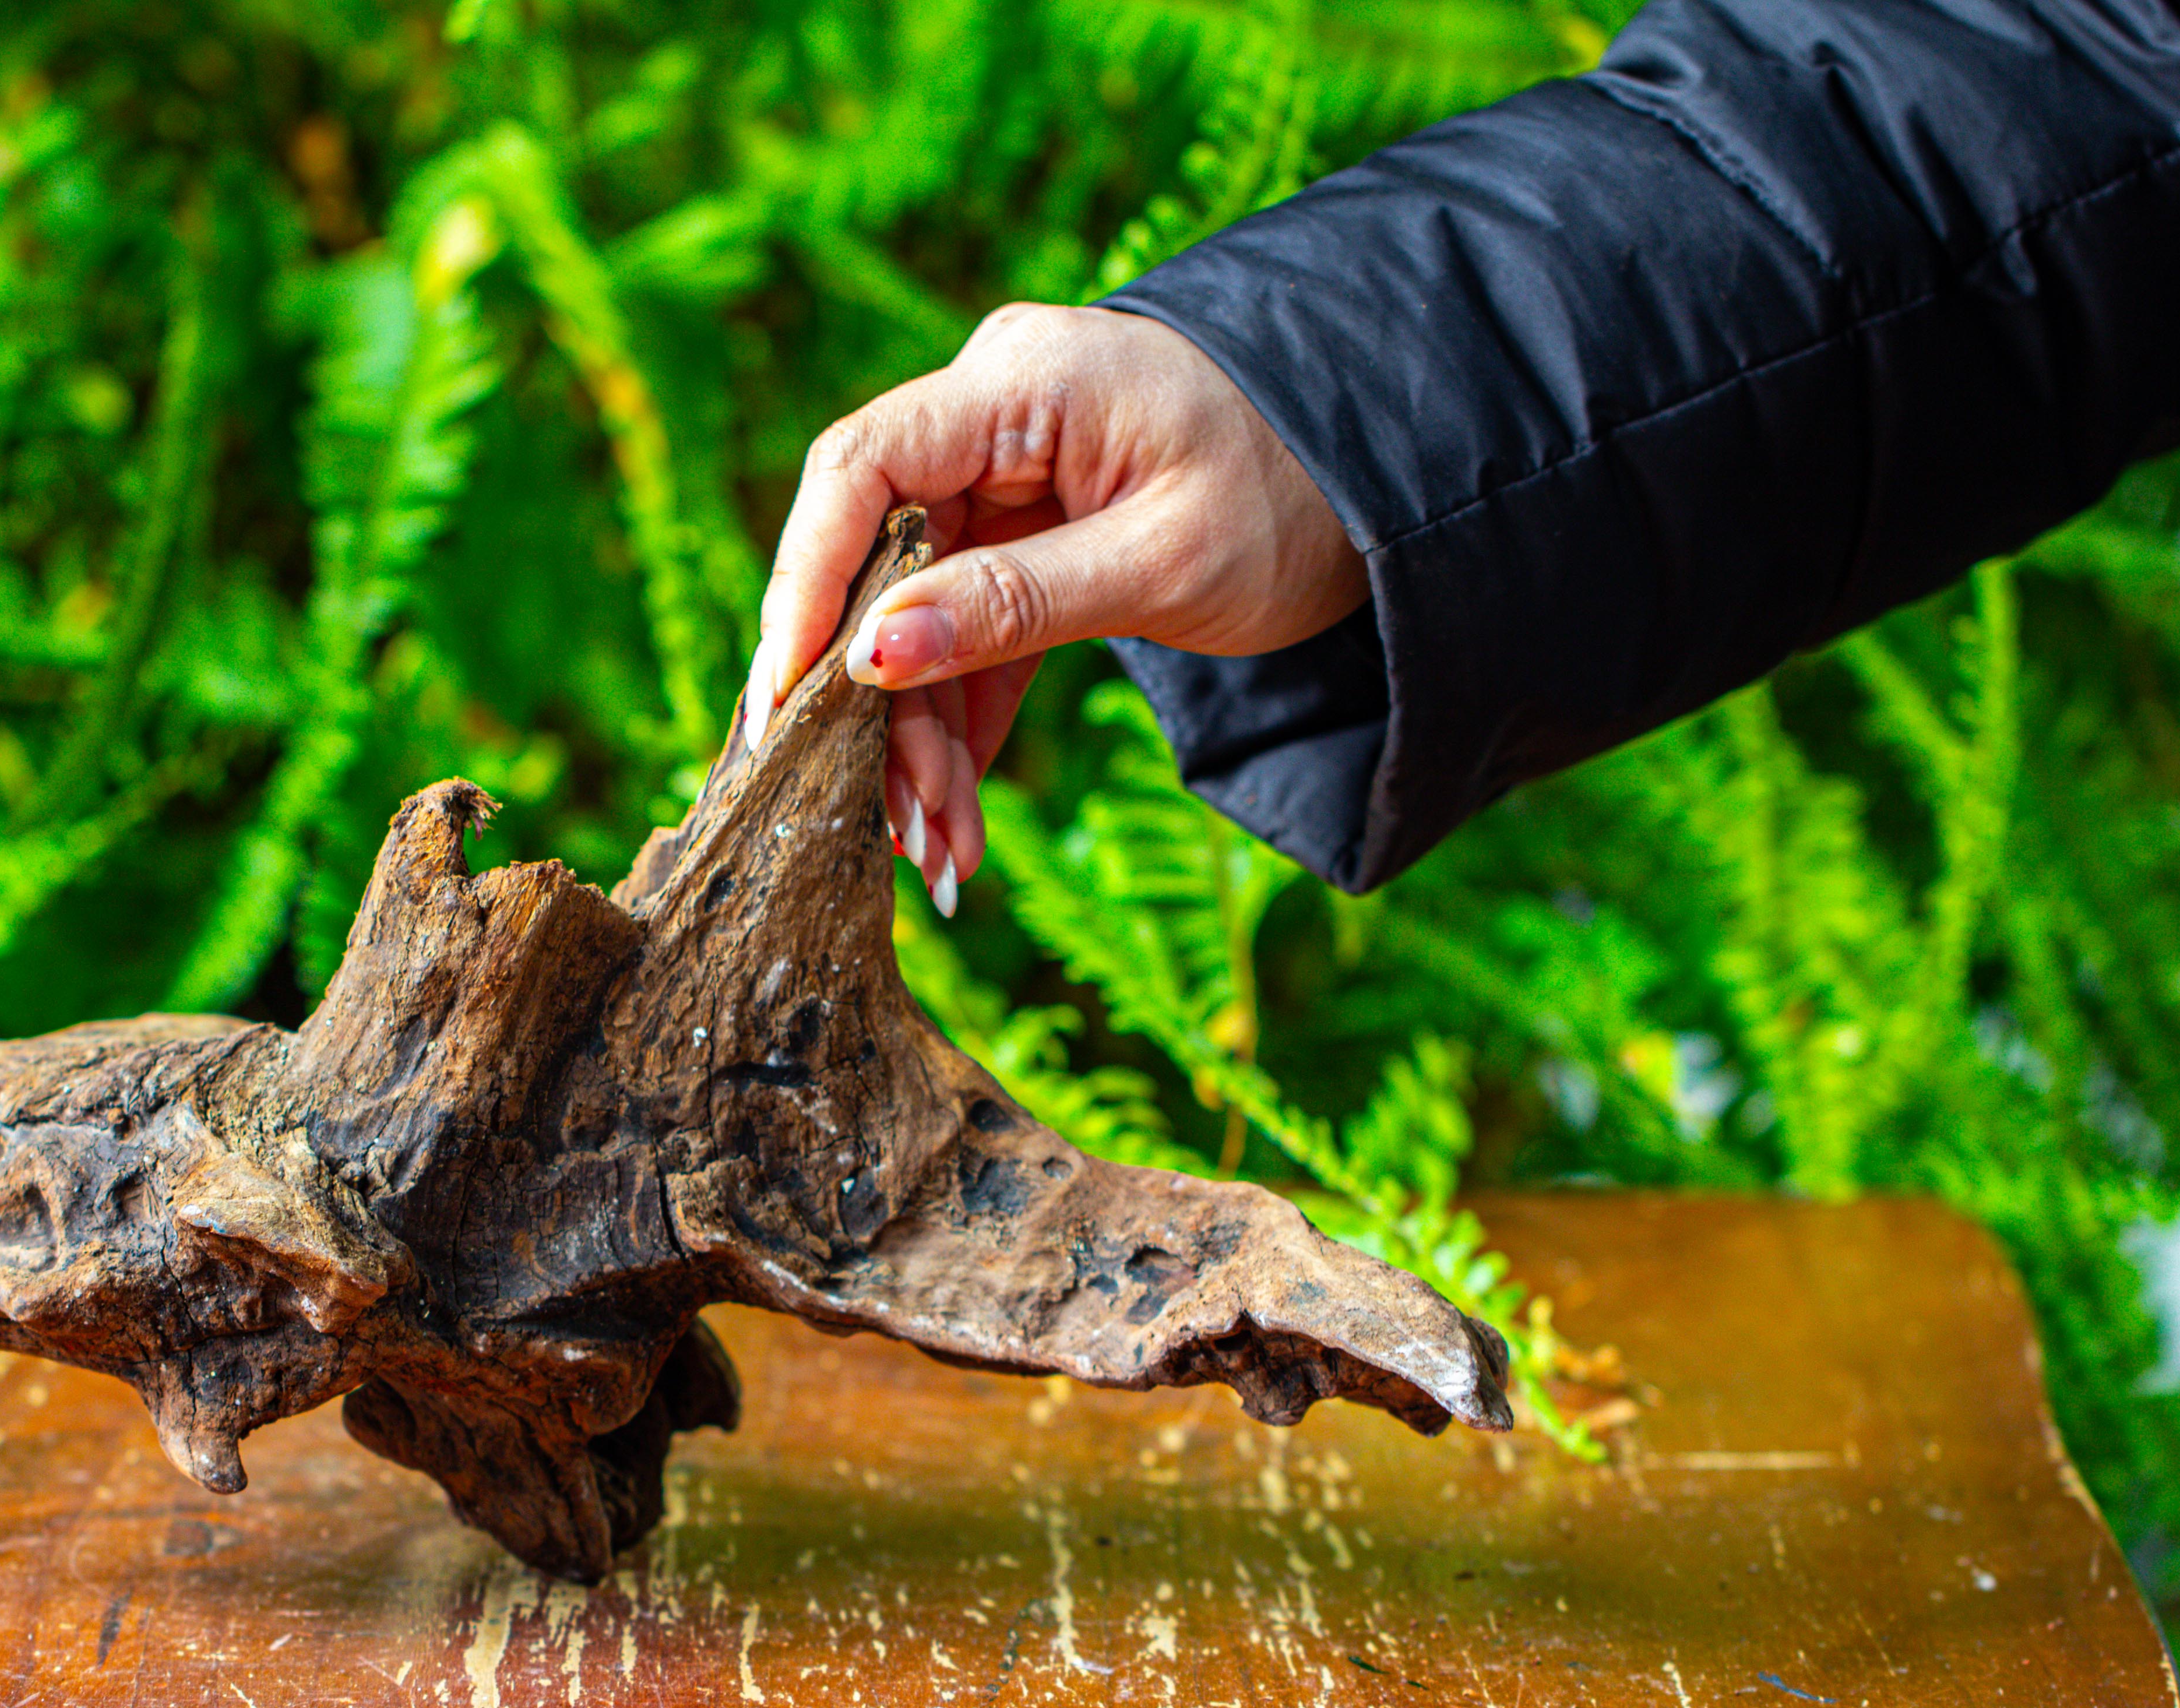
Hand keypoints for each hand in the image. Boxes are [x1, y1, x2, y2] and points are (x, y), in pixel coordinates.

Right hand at [741, 302, 1367, 911]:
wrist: (1395, 480)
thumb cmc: (1300, 495)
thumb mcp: (1162, 562)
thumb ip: (1013, 604)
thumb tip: (872, 655)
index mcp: (1020, 382)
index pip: (860, 471)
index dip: (805, 589)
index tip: (784, 704)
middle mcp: (992, 414)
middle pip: (877, 560)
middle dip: (874, 705)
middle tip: (886, 827)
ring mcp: (1006, 474)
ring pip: (916, 615)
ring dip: (918, 739)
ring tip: (937, 853)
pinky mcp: (1027, 533)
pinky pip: (967, 631)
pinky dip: (962, 722)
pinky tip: (955, 819)